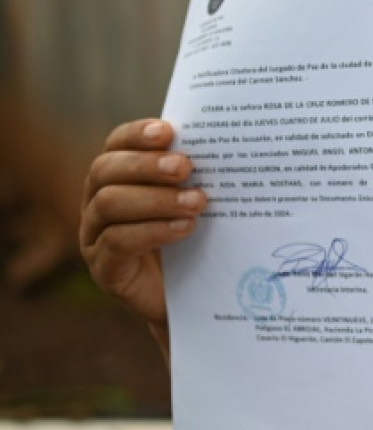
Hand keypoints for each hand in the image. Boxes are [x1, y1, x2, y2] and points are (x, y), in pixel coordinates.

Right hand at [79, 119, 205, 348]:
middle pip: (105, 170)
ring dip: (156, 199)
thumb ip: (194, 174)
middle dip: (147, 165)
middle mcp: (95, 203)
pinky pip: (117, 242)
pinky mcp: (104, 269)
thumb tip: (222, 140)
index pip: (115, 145)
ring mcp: (93, 237)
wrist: (191, 298)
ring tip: (197, 202)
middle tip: (186, 167)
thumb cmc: (194, 239)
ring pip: (109, 204)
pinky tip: (184, 228)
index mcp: (115, 178)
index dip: (136, 135)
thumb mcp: (193, 201)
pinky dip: (153, 231)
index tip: (167, 132)